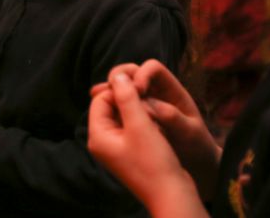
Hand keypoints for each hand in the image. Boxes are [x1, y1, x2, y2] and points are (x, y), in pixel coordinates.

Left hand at [88, 72, 207, 216]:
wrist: (172, 194)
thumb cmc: (154, 162)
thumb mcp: (140, 124)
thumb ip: (126, 97)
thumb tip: (117, 75)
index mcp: (98, 136)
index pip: (100, 99)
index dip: (118, 88)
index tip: (139, 84)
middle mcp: (103, 142)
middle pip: (110, 106)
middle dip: (127, 97)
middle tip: (147, 93)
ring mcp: (116, 148)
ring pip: (122, 115)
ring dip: (137, 107)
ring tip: (153, 109)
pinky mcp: (130, 152)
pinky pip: (132, 127)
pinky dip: (143, 119)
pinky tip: (156, 121)